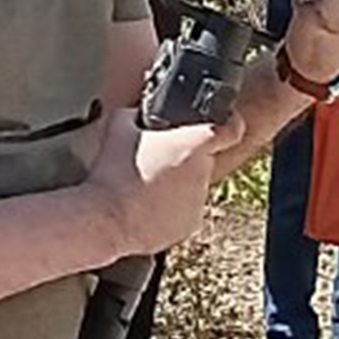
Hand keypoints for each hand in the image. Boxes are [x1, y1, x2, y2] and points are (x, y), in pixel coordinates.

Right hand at [85, 110, 245, 255]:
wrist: (107, 218)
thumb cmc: (113, 173)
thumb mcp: (117, 126)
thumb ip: (135, 114)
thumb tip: (136, 114)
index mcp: (195, 145)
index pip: (231, 129)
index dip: (229, 124)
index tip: (225, 124)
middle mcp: (204, 173)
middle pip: (202, 159)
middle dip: (182, 158)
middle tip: (153, 160)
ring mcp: (199, 201)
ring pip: (192, 186)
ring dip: (174, 184)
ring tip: (142, 186)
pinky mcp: (189, 224)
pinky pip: (183, 210)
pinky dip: (169, 207)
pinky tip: (144, 204)